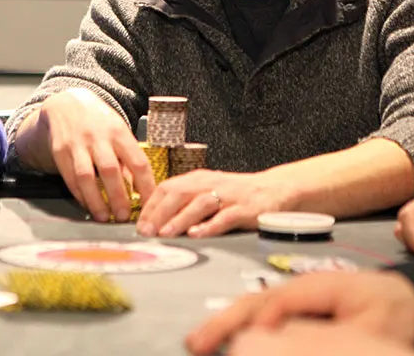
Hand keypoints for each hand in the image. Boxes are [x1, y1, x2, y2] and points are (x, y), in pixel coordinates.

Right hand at [30, 88, 154, 221]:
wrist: (67, 103)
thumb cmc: (100, 122)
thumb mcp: (118, 131)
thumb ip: (127, 157)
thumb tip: (138, 189)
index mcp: (120, 132)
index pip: (138, 161)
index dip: (146, 185)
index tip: (150, 204)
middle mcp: (99, 137)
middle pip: (111, 170)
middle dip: (118, 197)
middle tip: (124, 217)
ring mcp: (78, 144)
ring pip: (87, 177)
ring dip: (96, 201)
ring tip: (104, 217)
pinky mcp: (60, 151)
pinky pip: (70, 178)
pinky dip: (79, 195)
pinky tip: (87, 206)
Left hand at [136, 168, 289, 237]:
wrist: (273, 189)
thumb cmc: (236, 194)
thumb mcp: (208, 191)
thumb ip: (186, 201)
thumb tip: (155, 219)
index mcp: (199, 178)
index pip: (168, 187)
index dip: (151, 205)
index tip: (139, 223)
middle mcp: (211, 183)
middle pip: (180, 193)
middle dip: (160, 212)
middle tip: (147, 231)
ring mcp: (228, 196)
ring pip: (199, 204)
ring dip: (180, 219)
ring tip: (165, 233)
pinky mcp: (244, 209)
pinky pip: (224, 217)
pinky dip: (209, 226)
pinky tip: (197, 235)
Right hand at [185, 270, 413, 354]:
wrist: (403, 297)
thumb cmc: (389, 310)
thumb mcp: (369, 328)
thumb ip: (329, 333)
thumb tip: (281, 334)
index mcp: (319, 285)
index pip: (281, 301)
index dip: (262, 322)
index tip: (244, 345)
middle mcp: (301, 286)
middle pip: (257, 301)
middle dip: (226, 321)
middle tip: (197, 343)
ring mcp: (295, 294)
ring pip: (253, 306)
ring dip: (225, 323)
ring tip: (198, 341)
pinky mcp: (295, 306)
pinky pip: (261, 314)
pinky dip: (238, 324)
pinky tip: (222, 336)